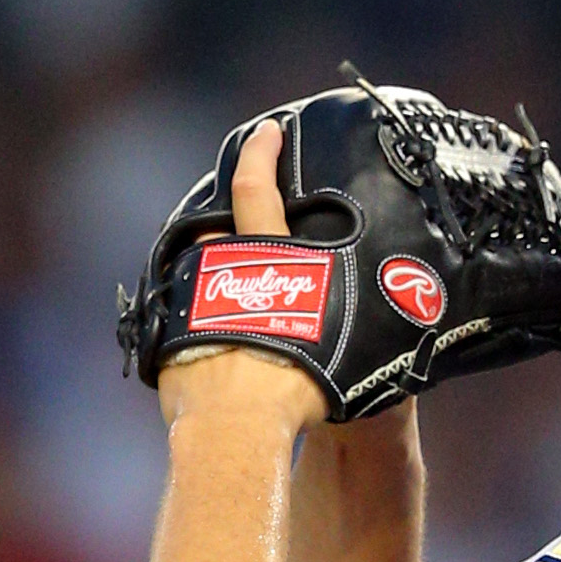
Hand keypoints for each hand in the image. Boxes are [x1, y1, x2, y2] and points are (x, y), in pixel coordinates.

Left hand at [156, 118, 329, 432]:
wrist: (234, 429)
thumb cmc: (292, 388)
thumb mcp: (336, 345)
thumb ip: (343, 319)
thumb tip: (396, 308)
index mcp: (263, 259)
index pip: (257, 189)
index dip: (261, 154)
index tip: (267, 132)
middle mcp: (218, 269)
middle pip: (216, 233)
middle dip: (227, 230)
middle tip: (242, 236)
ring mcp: (186, 301)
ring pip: (194, 276)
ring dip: (208, 281)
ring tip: (227, 301)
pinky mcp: (165, 339)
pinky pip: (179, 321)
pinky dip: (192, 325)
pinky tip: (207, 345)